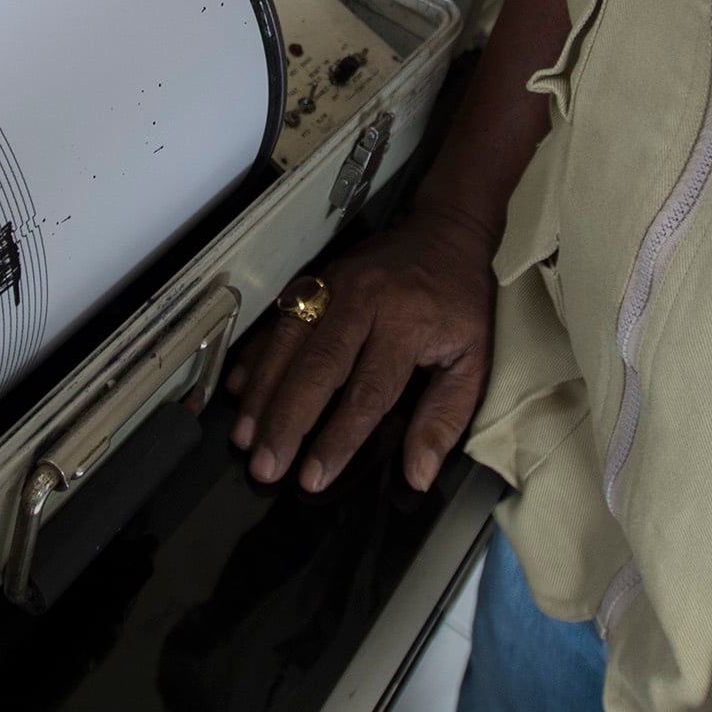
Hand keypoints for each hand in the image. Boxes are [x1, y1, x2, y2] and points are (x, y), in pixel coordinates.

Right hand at [225, 204, 498, 493]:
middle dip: (285, 422)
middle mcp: (365, 302)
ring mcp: (334, 286)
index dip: (337, 440)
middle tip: (264, 466)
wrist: (444, 233)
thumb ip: (444, 418)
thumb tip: (419, 475)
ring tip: (243, 437)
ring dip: (262, 394)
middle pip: (317, 368)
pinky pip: (278, 320)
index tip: (314, 478)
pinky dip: (256, 356)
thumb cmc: (459, 302)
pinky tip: (238, 388)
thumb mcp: (472, 360)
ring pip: (289, 344)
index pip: (368, 393)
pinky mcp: (315, 279)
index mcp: (408, 324)